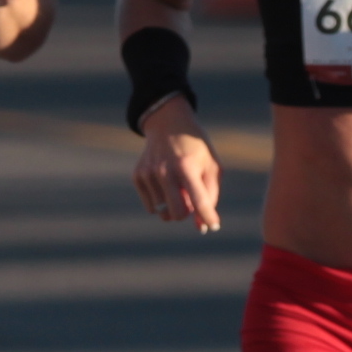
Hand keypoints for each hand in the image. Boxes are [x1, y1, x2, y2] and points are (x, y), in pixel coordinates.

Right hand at [133, 112, 221, 232]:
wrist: (168, 125)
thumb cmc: (195, 150)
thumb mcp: (211, 166)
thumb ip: (210, 195)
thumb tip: (201, 227)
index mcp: (187, 166)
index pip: (199, 199)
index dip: (208, 216)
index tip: (213, 227)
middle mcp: (165, 170)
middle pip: (177, 214)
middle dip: (186, 214)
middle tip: (189, 201)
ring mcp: (148, 173)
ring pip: (163, 212)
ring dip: (172, 206)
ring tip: (177, 187)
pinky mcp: (138, 176)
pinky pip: (151, 207)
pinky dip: (160, 202)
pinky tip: (164, 185)